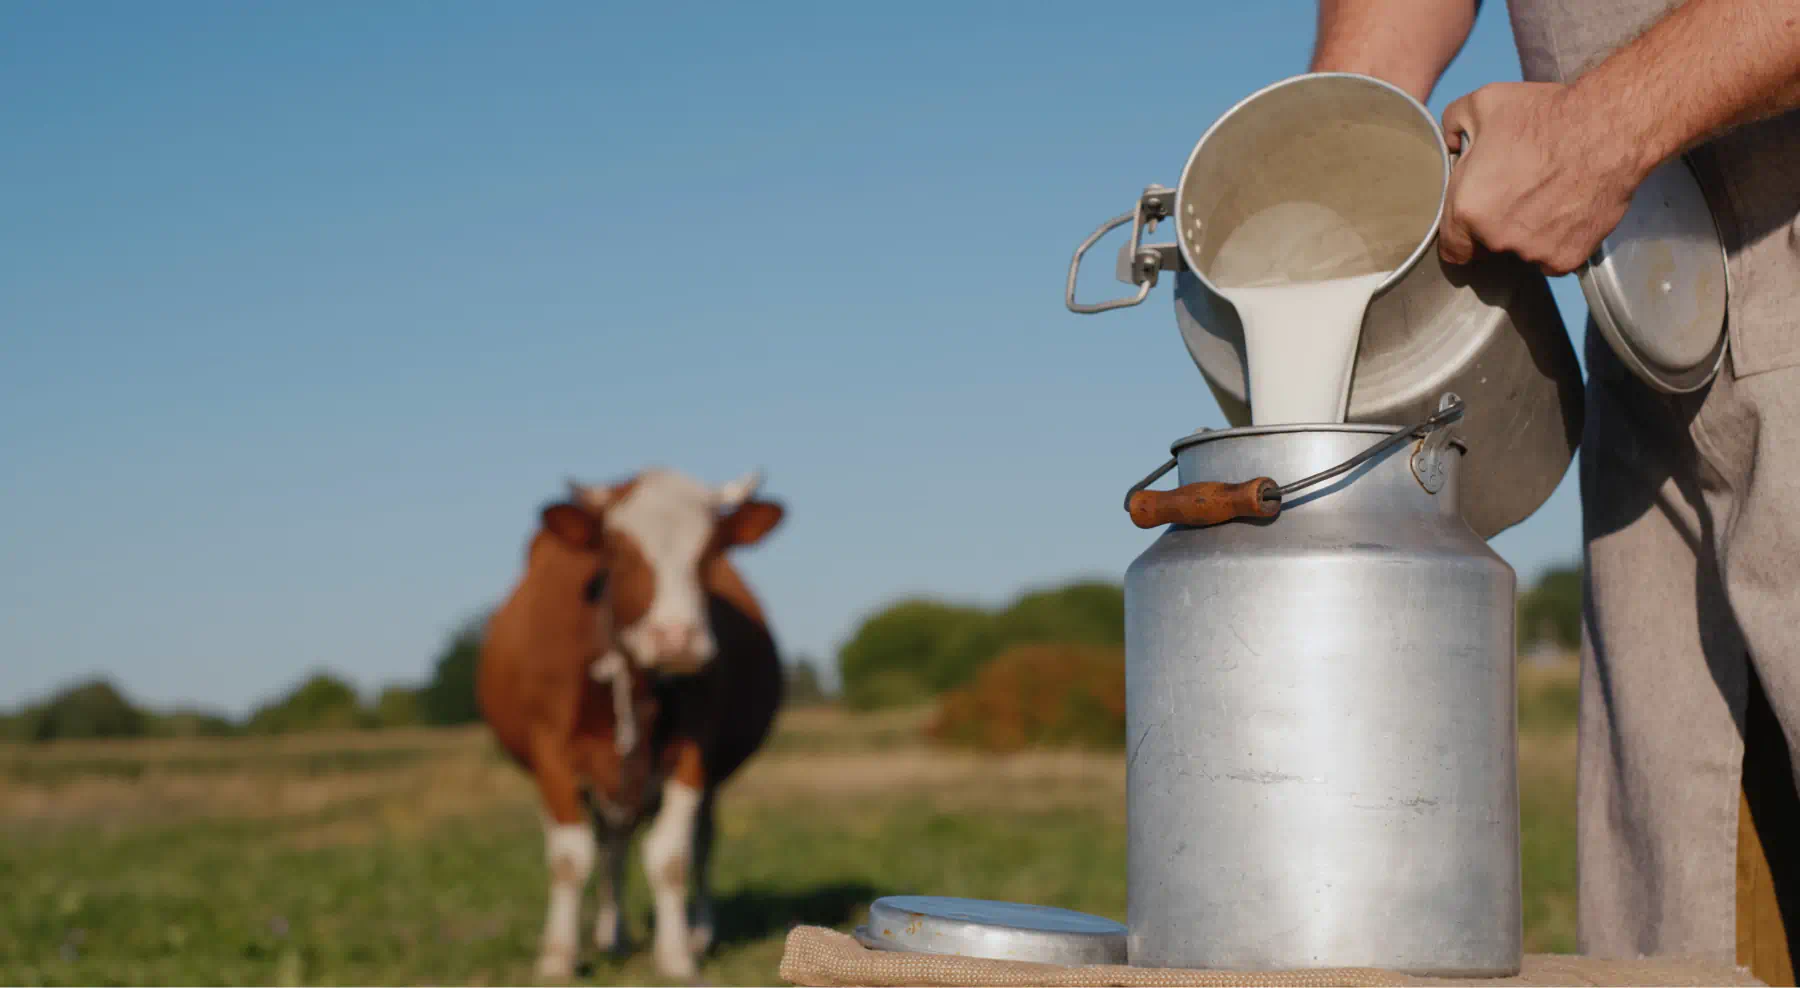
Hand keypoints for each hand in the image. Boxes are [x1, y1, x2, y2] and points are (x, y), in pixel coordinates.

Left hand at [1439, 82, 1647, 274]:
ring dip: (1530, 234)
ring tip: (1549, 198)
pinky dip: (1560, 240)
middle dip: (1497, 227)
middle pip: (1489, 247)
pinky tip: (1568, 209)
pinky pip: (1554, 257)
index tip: (1474, 225)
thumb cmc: (1544, 115)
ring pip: (1523, 252)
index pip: (1452, 248)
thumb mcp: (1483, 103)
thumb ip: (1452, 124)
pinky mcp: (1566, 257)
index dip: (1462, 236)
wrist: (1609, 129)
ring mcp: (1533, 252)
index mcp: (1467, 209)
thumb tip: (1450, 144)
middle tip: (1520, 195)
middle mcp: (1496, 238)